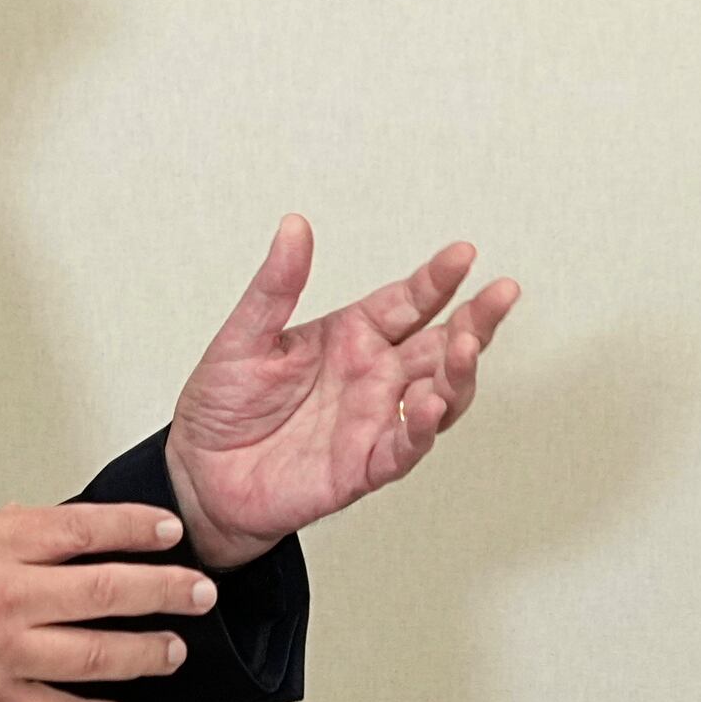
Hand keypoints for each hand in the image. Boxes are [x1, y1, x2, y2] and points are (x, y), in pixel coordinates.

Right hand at [0, 503, 212, 701]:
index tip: (168, 530)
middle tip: (199, 591)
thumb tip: (40, 534)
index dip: (137, 528)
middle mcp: (4, 596)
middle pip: (109, 590)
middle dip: (166, 592)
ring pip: (98, 654)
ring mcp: (2, 655)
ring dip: (146, 653)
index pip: (84, 528)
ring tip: (173, 651)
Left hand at [162, 218, 517, 570]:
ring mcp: (375, 420)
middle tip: (500, 294)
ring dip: (460, 372)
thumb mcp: (244, 335)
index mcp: (353, 336)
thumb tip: (294, 226)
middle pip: (441, 344)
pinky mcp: (364, 466)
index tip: (464, 254)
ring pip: (440, 395)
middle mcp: (375, 376)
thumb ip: (276, 285)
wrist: (200, 475)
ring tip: (465, 345)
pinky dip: (422, 429)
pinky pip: (405, 448)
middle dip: (476, 321)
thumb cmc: (222, 407)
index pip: (409, 301)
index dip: (438, 279)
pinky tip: (430, 404)